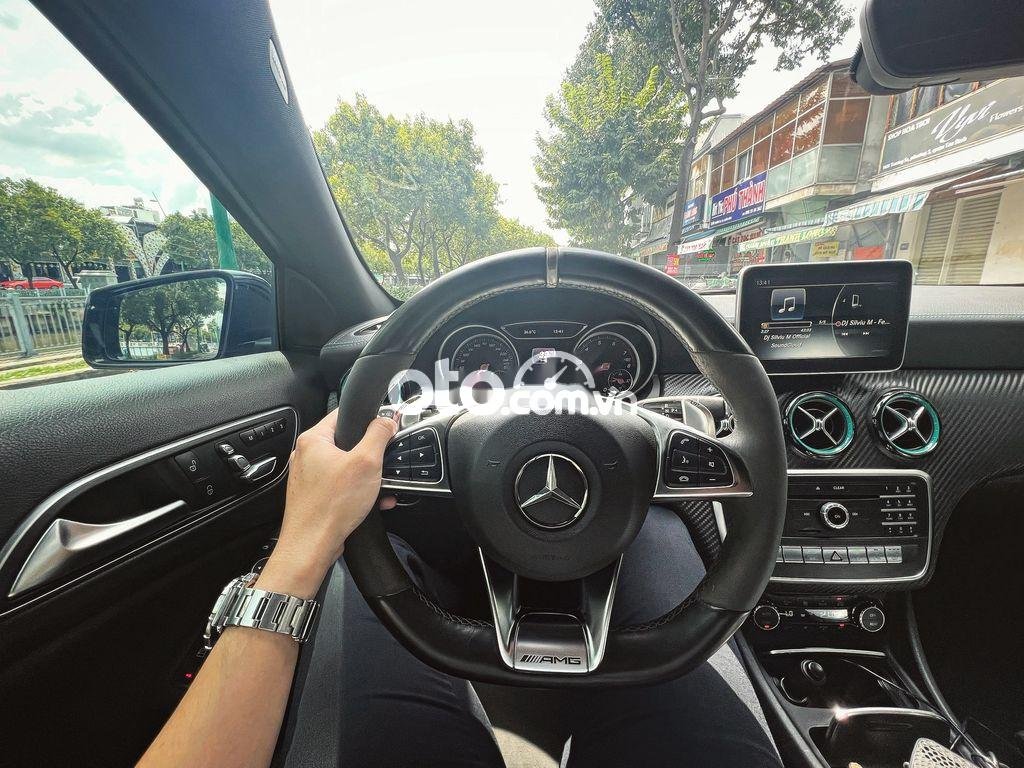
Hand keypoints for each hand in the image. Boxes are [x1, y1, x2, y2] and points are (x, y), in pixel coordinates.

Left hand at [256, 410, 397, 597]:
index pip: (343, 414)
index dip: (368, 418)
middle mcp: (307, 456)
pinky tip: (372, 503)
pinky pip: (342, 487)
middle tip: (382, 463)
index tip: (384, 427)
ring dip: (367, 477)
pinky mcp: (315, 497)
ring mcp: (309, 478)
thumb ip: (379, 434)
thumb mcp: (366, 462)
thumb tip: (386, 420)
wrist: (311, 545)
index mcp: (314, 440)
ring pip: (346, 468)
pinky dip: (358, 492)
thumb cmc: (330, 507)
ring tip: (379, 488)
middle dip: (371, 455)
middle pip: (347, 443)